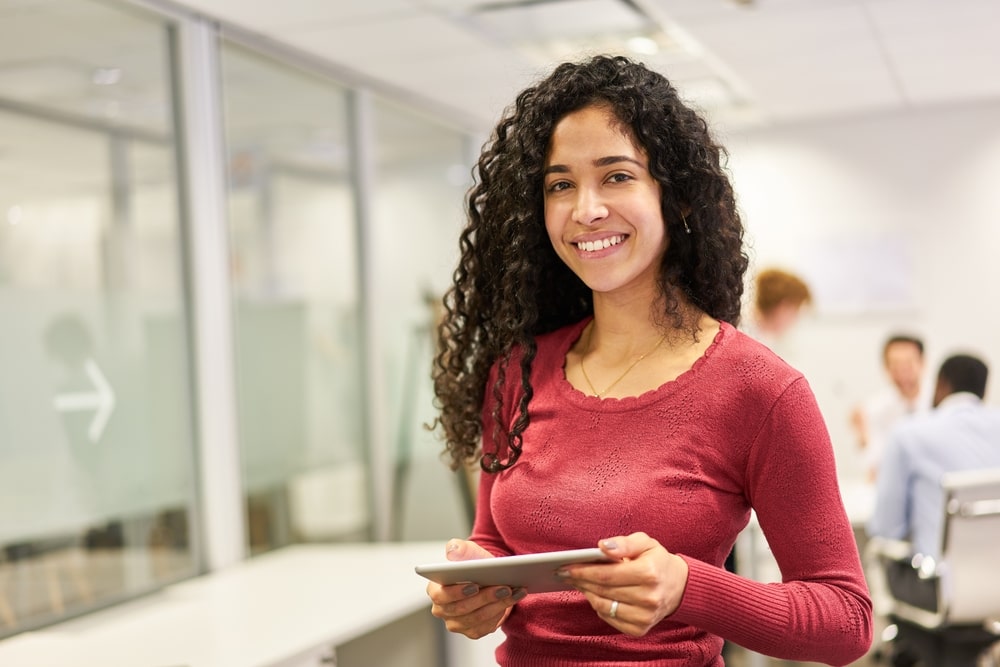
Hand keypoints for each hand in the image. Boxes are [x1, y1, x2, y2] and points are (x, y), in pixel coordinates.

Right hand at [426, 539, 526, 638]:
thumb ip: (458, 548)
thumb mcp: (468, 551)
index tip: (475, 586)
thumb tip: (452, 551)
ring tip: (512, 591)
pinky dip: (501, 611)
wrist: (490, 577)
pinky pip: (487, 626)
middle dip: (485, 597)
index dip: (457, 593)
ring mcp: (456, 623)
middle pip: (462, 609)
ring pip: (478, 618)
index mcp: (436, 590)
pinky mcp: (472, 631)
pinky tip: (513, 599)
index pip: (440, 595)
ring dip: (497, 604)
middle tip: (503, 587)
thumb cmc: (475, 565)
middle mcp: (443, 610)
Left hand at [558, 532, 688, 636]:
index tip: (566, 567)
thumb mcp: (645, 543)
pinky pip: (610, 618)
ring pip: (603, 607)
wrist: (678, 587)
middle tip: (565, 573)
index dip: (583, 571)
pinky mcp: (640, 629)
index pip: (606, 575)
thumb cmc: (657, 561)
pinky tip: (595, 595)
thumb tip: (602, 546)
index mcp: (649, 573)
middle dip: (581, 581)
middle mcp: (648, 598)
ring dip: (587, 594)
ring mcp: (645, 616)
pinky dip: (599, 607)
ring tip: (579, 583)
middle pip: (602, 591)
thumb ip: (623, 542)